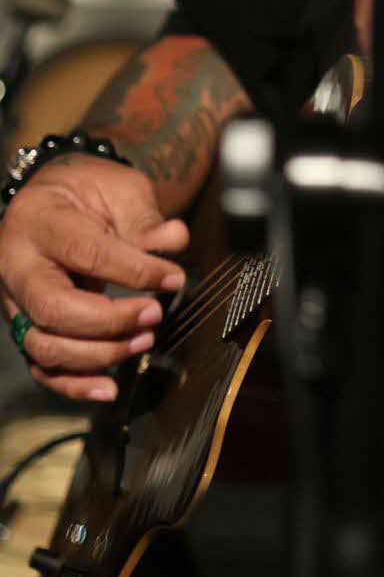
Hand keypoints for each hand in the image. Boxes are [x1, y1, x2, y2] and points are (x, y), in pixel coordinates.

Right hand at [0, 158, 187, 401]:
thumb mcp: (119, 188)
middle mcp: (16, 265)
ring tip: (144, 339)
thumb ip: (145, 219)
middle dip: (110, 321)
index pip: (83, 252)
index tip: (172, 277)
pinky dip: (75, 384)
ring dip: (99, 354)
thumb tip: (174, 240)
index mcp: (39, 221)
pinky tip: (110, 387)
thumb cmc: (87, 191)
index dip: (132, 271)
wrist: (55, 198)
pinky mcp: (26, 327)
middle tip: (154, 313)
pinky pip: (42, 367)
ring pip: (45, 346)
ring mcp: (16, 302)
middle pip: (52, 308)